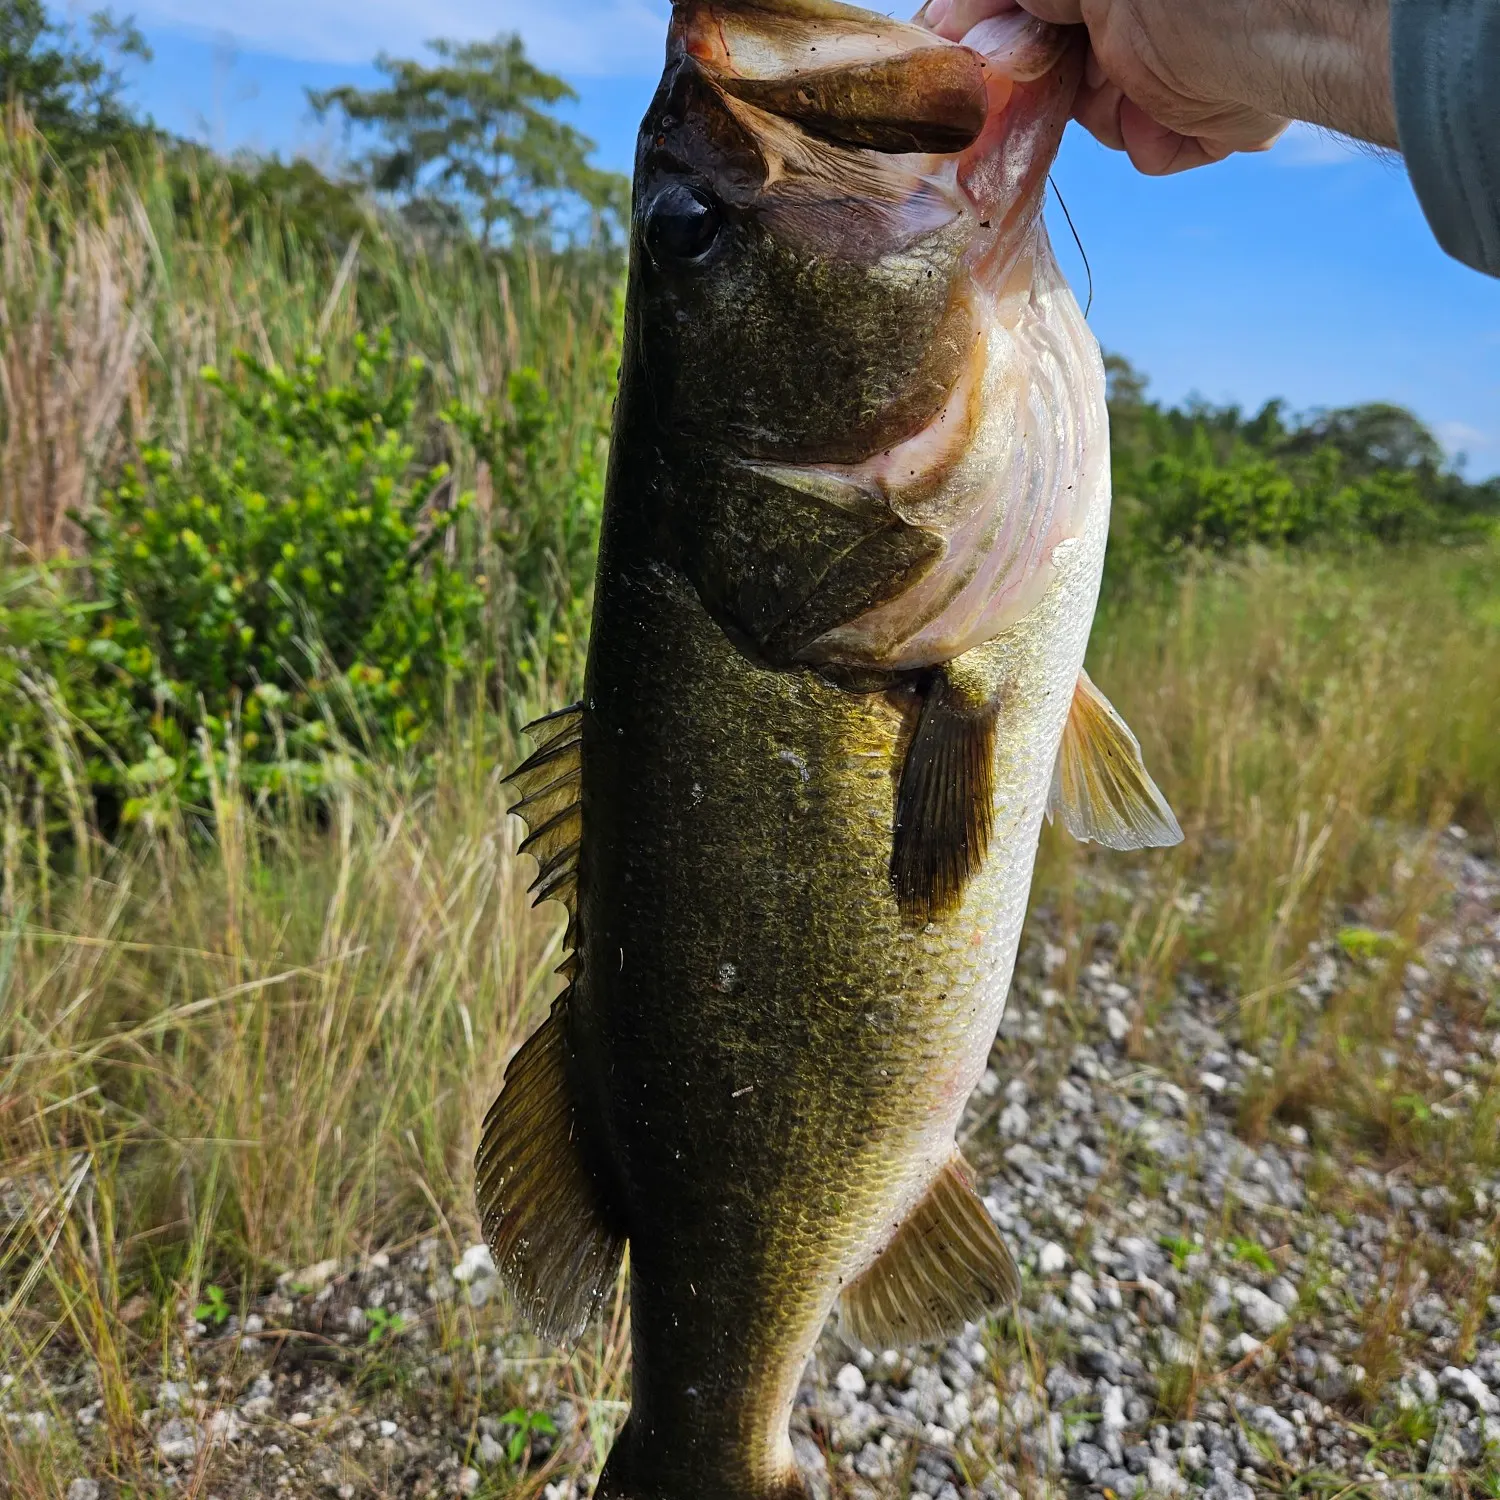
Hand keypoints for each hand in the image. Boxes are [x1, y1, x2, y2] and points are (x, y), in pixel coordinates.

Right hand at [923, 0, 1396, 175]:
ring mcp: (1174, 61)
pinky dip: (1158, 138)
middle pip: (1053, 60)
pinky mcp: (1206, 116)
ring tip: (1139, 84)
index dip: (985, 33)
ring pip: (1095, 111)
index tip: (958, 61)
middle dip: (1048, 78)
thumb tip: (943, 21)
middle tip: (1053, 78)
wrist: (1304, 25)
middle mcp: (1143, 10)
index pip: (1022, 8)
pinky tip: (1179, 111)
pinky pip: (1149, 147)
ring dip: (1108, 109)